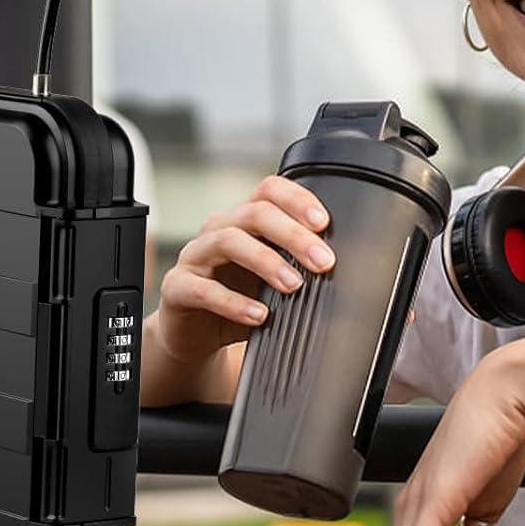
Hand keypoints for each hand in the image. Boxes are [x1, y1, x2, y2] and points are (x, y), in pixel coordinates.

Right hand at [155, 174, 334, 365]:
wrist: (194, 335)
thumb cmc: (239, 300)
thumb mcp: (273, 282)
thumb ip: (298, 270)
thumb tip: (347, 274)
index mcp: (244, 221)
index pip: (268, 191)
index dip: (297, 200)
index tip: (325, 223)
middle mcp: (218, 230)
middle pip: (254, 213)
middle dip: (293, 235)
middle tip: (323, 261)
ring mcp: (194, 257)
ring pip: (228, 241)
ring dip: (266, 262)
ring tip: (294, 286)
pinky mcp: (177, 288)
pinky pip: (203, 289)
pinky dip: (233, 302)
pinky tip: (259, 316)